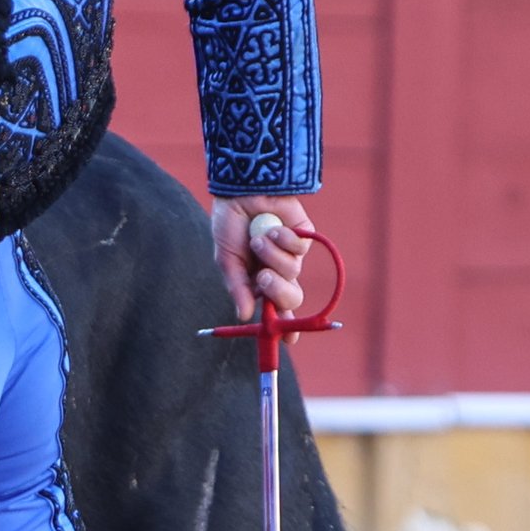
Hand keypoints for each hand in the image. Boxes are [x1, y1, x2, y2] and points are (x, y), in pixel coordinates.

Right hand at [211, 196, 315, 320]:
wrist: (242, 190)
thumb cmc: (229, 224)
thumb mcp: (226, 260)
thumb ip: (237, 288)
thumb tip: (244, 315)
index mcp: (257, 283)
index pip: (276, 311)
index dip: (284, 327)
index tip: (288, 340)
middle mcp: (277, 272)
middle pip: (291, 298)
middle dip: (278, 291)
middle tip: (263, 278)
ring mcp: (291, 255)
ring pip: (293, 273)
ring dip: (272, 256)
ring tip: (259, 238)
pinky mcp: (303, 237)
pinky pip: (299, 249)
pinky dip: (283, 238)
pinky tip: (273, 225)